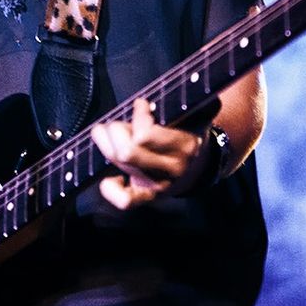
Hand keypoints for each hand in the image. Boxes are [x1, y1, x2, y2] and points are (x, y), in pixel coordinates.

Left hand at [90, 97, 211, 208]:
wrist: (198, 169)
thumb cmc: (185, 138)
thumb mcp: (186, 121)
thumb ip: (165, 112)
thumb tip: (140, 105)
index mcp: (184, 145)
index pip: (146, 134)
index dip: (138, 115)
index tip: (141, 106)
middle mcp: (171, 168)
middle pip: (126, 151)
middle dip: (116, 131)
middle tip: (121, 124)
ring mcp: (158, 184)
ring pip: (121, 164)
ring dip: (107, 146)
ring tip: (110, 138)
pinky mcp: (147, 196)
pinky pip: (124, 200)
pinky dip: (111, 188)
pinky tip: (111, 178)